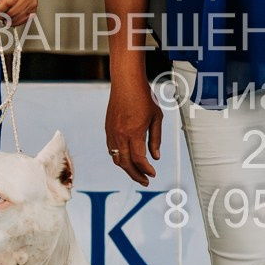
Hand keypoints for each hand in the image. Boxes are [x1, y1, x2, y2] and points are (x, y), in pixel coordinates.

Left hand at [0, 0, 37, 26]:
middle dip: (0, 14)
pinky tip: (8, 14)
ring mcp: (32, 2)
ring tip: (1, 11)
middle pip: (12, 12)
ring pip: (16, 18)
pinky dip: (12, 20)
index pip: (8, 2)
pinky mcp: (33, 9)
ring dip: (5, 18)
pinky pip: (21, 21)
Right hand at [106, 70, 163, 186]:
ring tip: (137, 173)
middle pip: (126, 164)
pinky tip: (128, 160)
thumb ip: (155, 139)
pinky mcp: (108, 129)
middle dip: (136, 175)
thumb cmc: (144, 98)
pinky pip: (112, 150)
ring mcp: (112, 132)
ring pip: (117, 158)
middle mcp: (120, 135)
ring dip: (127, 169)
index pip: (139, 159)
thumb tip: (155, 158)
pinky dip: (120, 158)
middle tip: (145, 181)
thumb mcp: (156, 118)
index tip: (153, 174)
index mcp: (134, 132)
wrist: (126, 82)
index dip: (146, 170)